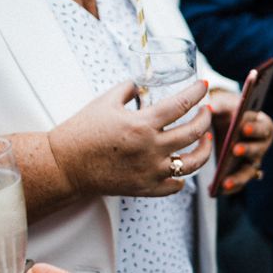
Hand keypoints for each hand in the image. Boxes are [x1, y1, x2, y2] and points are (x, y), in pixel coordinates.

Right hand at [47, 80, 212, 198]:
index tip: (205, 85)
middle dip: (205, 117)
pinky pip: (176, 185)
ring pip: (193, 162)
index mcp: (142, 124)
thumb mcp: (105, 101)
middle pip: (194, 131)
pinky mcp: (147, 188)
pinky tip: (181, 167)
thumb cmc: (81, 131)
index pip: (181, 104)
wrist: (65, 165)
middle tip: (206, 110)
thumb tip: (141, 83)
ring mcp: (152, 171)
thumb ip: (128, 89)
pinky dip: (182, 177)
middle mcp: (152, 148)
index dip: (197, 92)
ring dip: (205, 149)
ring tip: (207, 139)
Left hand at [209, 89, 272, 194]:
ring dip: (238, 178)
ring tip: (224, 182)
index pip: (263, 127)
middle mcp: (261, 145)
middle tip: (234, 149)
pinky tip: (214, 190)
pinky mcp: (241, 173)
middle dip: (247, 150)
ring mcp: (252, 161)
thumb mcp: (223, 104)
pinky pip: (238, 184)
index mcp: (262, 125)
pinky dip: (228, 188)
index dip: (254, 128)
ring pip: (248, 172)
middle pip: (258, 150)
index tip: (243, 127)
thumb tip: (209, 106)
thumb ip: (218, 104)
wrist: (222, 123)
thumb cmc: (226, 111)